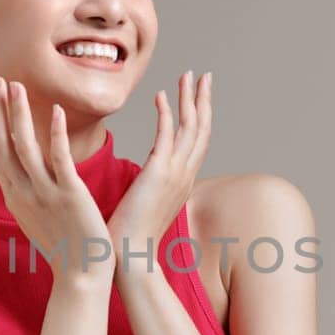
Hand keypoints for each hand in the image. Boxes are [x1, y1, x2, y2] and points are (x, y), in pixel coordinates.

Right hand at [0, 76, 114, 282]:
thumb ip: (26, 191)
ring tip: (16, 86)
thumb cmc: (64, 246)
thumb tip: (20, 174)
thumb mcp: (36, 215)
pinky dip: (55, 134)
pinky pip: (59, 160)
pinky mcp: (69, 196)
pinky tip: (55, 111)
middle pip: (2, 144)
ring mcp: (44, 194)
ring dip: (19, 114)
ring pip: (25, 147)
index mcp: (14, 195)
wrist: (81, 276)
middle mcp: (23, 192)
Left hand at [106, 69, 212, 268]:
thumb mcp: (147, 207)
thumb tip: (145, 183)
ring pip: (190, 128)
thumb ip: (151, 189)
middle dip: (202, 99)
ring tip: (189, 75)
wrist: (130, 259)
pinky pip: (166, 136)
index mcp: (183, 182)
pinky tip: (161, 96)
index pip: (197, 141)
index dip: (200, 115)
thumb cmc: (132, 238)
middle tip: (203, 75)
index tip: (197, 94)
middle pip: (201, 129)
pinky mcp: (159, 174)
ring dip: (189, 98)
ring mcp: (175, 174)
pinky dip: (166, 114)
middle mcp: (185, 175)